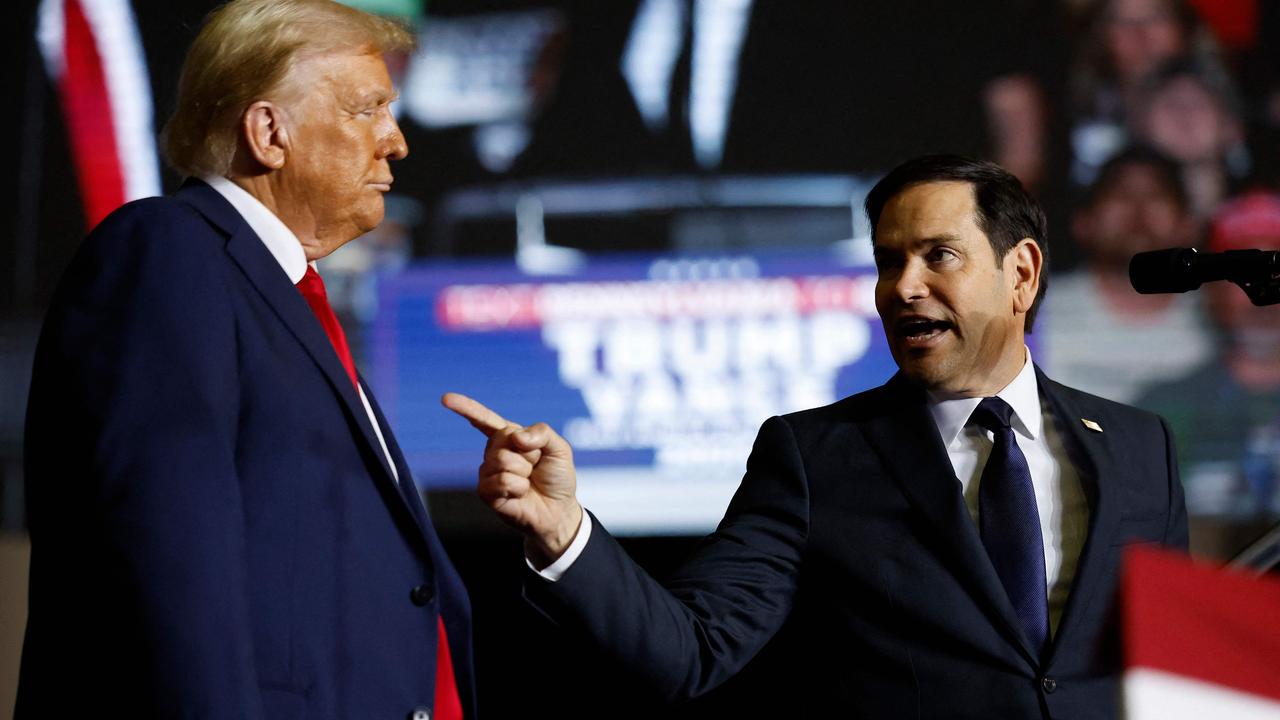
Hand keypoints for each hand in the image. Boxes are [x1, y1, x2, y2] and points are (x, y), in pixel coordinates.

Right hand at [441, 393, 582, 565]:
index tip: (445, 398)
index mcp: (509, 437)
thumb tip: (516, 437)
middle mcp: (494, 452)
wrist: (557, 510)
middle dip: (528, 453)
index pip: (484, 419)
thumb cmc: (557, 478)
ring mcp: (488, 472)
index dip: (465, 407)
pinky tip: (520, 494)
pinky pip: (501, 481)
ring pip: (502, 460)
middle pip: (502, 439)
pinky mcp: (485, 492)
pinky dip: (518, 487)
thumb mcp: (560, 448)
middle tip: (535, 467)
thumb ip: (542, 433)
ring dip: (524, 472)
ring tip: (528, 481)